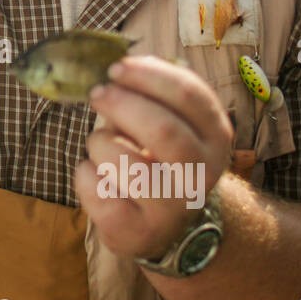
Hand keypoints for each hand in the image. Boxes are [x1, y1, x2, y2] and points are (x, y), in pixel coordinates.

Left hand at [74, 55, 233, 260]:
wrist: (166, 225)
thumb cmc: (159, 158)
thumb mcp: (171, 123)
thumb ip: (150, 94)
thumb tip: (112, 67)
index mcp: (216, 137)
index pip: (191, 96)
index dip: (149, 76)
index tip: (116, 68)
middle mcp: (202, 175)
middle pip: (162, 130)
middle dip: (121, 104)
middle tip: (96, 93)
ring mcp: (173, 208)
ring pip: (124, 162)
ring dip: (99, 142)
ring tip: (101, 145)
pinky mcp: (139, 232)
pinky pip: (97, 189)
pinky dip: (85, 173)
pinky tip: (96, 175)